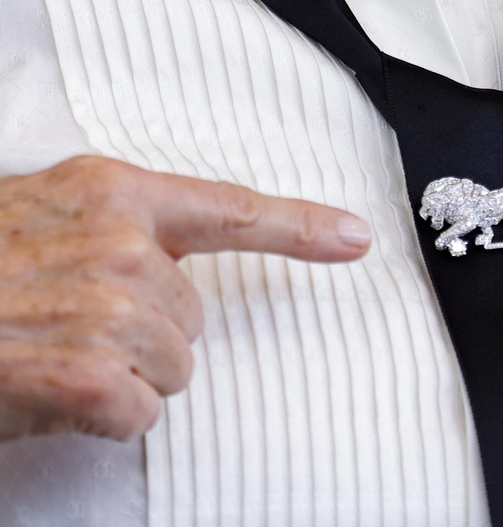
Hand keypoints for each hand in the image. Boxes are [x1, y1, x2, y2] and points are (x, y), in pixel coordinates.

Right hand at [0, 156, 370, 440]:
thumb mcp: (41, 221)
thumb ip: (118, 234)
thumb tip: (170, 272)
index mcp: (112, 194)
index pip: (232, 210)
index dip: (302, 226)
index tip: (352, 237)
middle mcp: (118, 243)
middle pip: (195, 318)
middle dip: (146, 337)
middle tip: (68, 326)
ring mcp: (105, 305)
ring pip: (174, 368)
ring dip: (122, 377)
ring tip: (54, 354)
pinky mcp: (86, 371)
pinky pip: (141, 409)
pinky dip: (105, 416)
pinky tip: (57, 394)